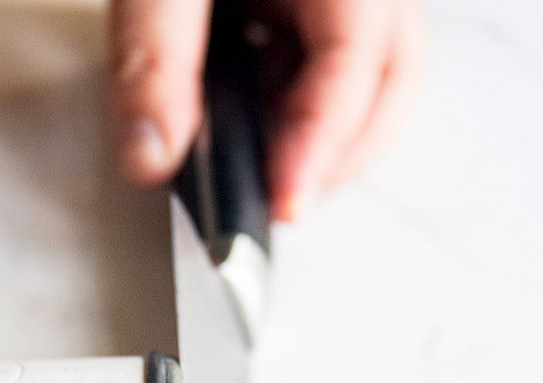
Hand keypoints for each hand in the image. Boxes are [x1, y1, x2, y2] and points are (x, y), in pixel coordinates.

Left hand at [109, 0, 424, 218]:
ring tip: (260, 166)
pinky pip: (340, 65)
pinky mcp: (325, 0)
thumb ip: (152, 59)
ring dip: (325, 137)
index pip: (355, 59)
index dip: (321, 142)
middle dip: (337, 154)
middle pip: (390, 81)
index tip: (283, 202)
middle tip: (273, 202)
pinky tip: (256, 120)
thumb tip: (152, 155)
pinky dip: (304, 108)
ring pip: (376, 80)